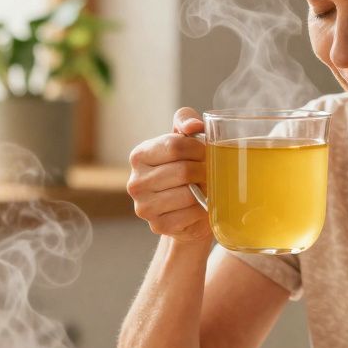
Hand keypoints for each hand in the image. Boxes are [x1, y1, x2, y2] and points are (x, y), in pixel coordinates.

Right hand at [127, 107, 210, 243]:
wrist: (186, 208)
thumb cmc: (186, 167)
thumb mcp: (184, 139)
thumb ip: (186, 121)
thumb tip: (194, 125)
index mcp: (139, 155)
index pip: (175, 146)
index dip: (198, 148)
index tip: (207, 152)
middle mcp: (135, 182)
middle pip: (183, 171)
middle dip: (204, 170)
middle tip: (212, 172)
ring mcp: (144, 206)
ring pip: (187, 194)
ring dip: (205, 191)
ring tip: (208, 187)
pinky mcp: (158, 226)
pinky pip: (189, 215)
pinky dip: (202, 210)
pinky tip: (202, 205)